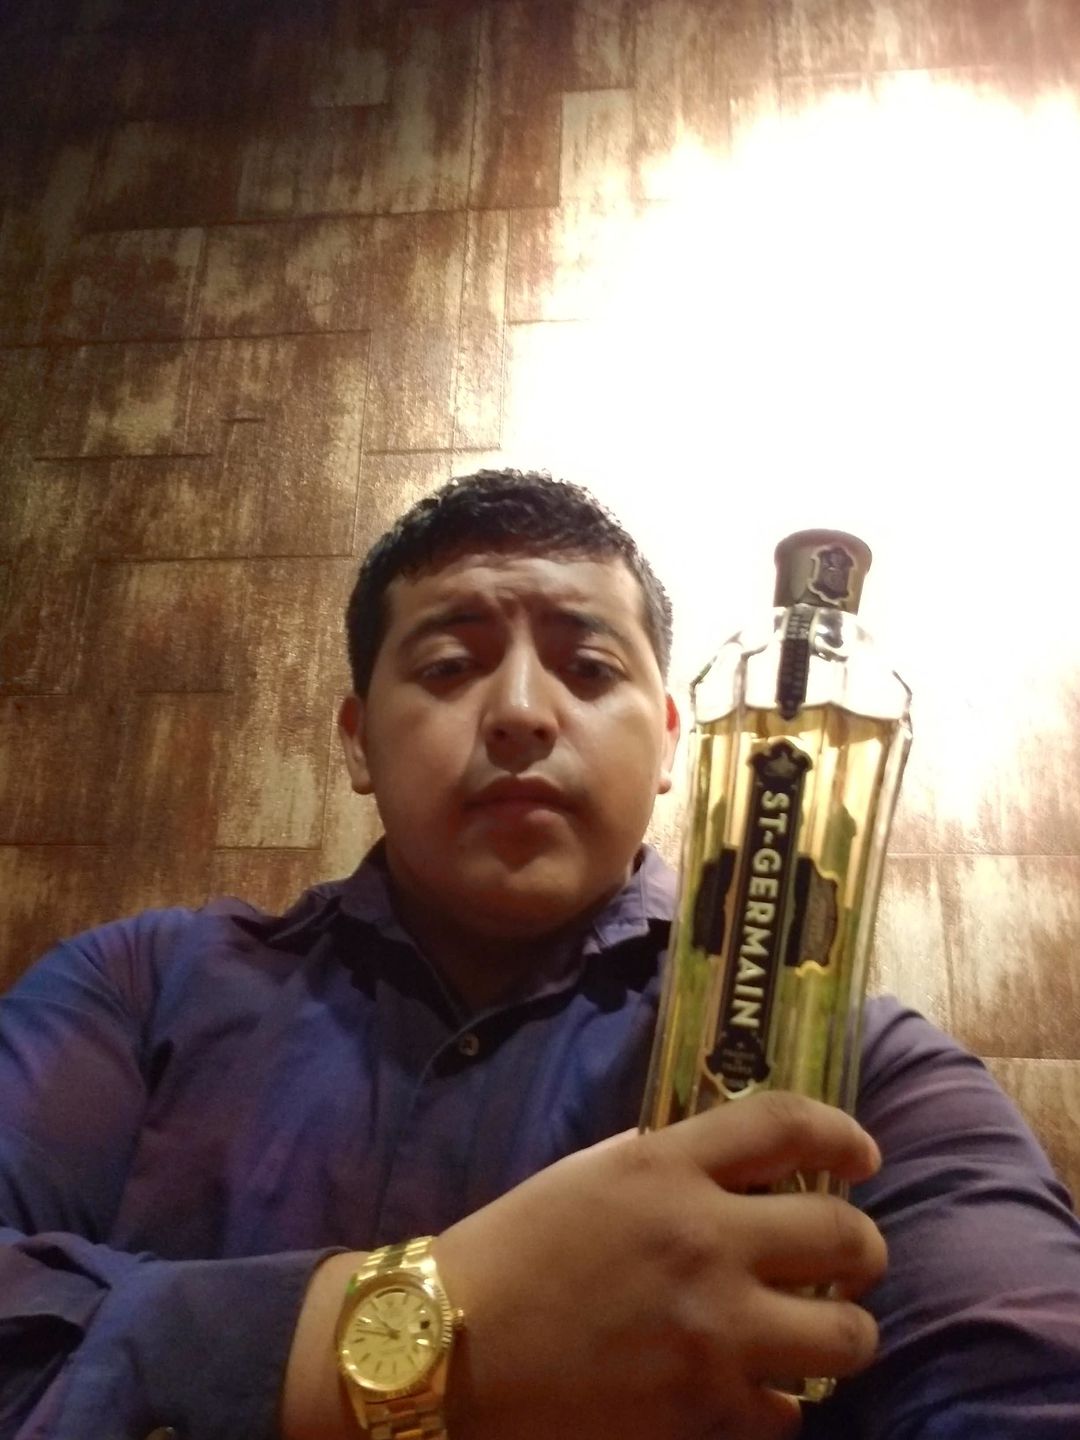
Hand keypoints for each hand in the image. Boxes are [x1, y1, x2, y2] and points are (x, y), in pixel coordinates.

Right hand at [432, 1092, 885, 1439]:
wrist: (450, 1347)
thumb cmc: (514, 1248)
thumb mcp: (594, 1174)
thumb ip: (671, 1165)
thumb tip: (746, 1170)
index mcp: (665, 1166)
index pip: (787, 1124)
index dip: (843, 1133)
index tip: (863, 1155)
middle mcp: (703, 1240)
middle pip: (845, 1235)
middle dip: (863, 1249)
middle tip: (852, 1257)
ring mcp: (711, 1331)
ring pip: (846, 1335)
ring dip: (843, 1332)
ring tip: (822, 1331)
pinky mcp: (702, 1410)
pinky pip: (789, 1413)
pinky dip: (779, 1404)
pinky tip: (755, 1392)